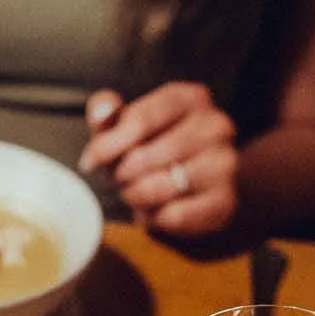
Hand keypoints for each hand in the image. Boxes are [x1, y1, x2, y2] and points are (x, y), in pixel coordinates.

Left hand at [80, 83, 239, 239]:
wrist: (196, 181)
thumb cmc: (153, 146)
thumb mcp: (126, 124)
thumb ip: (107, 112)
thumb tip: (102, 111)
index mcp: (189, 98)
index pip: (139, 120)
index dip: (107, 146)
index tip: (90, 162)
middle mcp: (215, 125)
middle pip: (146, 157)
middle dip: (121, 174)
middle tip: (117, 180)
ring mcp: (225, 163)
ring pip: (161, 188)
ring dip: (136, 197)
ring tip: (133, 193)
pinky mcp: (225, 200)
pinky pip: (175, 215)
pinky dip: (156, 218)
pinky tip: (154, 210)